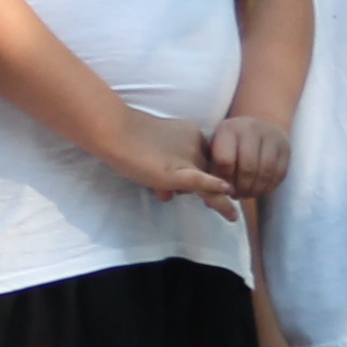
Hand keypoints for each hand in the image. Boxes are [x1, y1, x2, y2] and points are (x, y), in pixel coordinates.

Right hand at [104, 106, 242, 219]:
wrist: (116, 132)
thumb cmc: (129, 142)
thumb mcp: (153, 158)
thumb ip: (163, 175)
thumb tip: (167, 196)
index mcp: (191, 135)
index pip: (204, 161)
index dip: (201, 176)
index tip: (200, 190)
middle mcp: (195, 144)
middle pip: (206, 172)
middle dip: (201, 188)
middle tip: (194, 200)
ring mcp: (187, 157)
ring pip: (206, 180)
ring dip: (215, 198)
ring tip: (231, 215)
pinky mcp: (177, 171)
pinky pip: (200, 180)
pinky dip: (214, 187)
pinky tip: (227, 192)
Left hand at [205, 112, 291, 202]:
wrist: (256, 125)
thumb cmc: (230, 144)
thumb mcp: (215, 150)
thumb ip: (212, 172)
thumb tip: (211, 200)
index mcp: (228, 129)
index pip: (225, 160)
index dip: (224, 179)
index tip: (223, 187)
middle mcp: (251, 128)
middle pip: (248, 167)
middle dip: (241, 187)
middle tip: (236, 195)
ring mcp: (271, 136)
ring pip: (266, 171)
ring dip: (256, 189)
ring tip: (247, 194)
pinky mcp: (285, 147)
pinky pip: (279, 173)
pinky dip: (269, 187)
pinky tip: (259, 189)